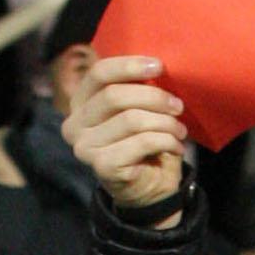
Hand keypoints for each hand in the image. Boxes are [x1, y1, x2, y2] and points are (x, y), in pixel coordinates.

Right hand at [65, 51, 186, 215]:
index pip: (99, 73)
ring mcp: (84, 148)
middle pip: (115, 95)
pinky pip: (141, 142)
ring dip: (164, 122)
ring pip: (131, 119)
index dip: (130, 66)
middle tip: (177, 105)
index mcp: (79, 103)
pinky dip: (165, 141)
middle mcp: (74, 125)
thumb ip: (135, 87)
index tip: (159, 66)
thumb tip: (155, 65)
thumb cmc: (144, 144)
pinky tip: (176, 146)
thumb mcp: (138, 108)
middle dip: (153, 97)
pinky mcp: (101, 166)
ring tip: (180, 129)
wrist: (149, 189)